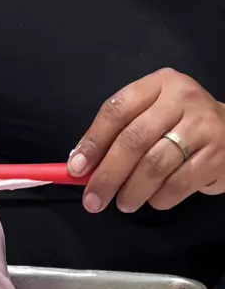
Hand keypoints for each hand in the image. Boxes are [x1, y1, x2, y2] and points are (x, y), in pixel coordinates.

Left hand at [68, 68, 224, 212]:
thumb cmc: (179, 127)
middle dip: (108, 175)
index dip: (93, 142)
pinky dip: (161, 198)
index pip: (117, 110)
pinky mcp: (216, 154)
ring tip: (125, 204)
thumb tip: (80, 167)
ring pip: (155, 165)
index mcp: (158, 85)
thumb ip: (119, 136)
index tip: (76, 170)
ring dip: (133, 191)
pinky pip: (179, 183)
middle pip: (134, 140)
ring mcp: (202, 125)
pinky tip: (155, 200)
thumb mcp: (150, 118)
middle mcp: (181, 99)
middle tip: (93, 200)